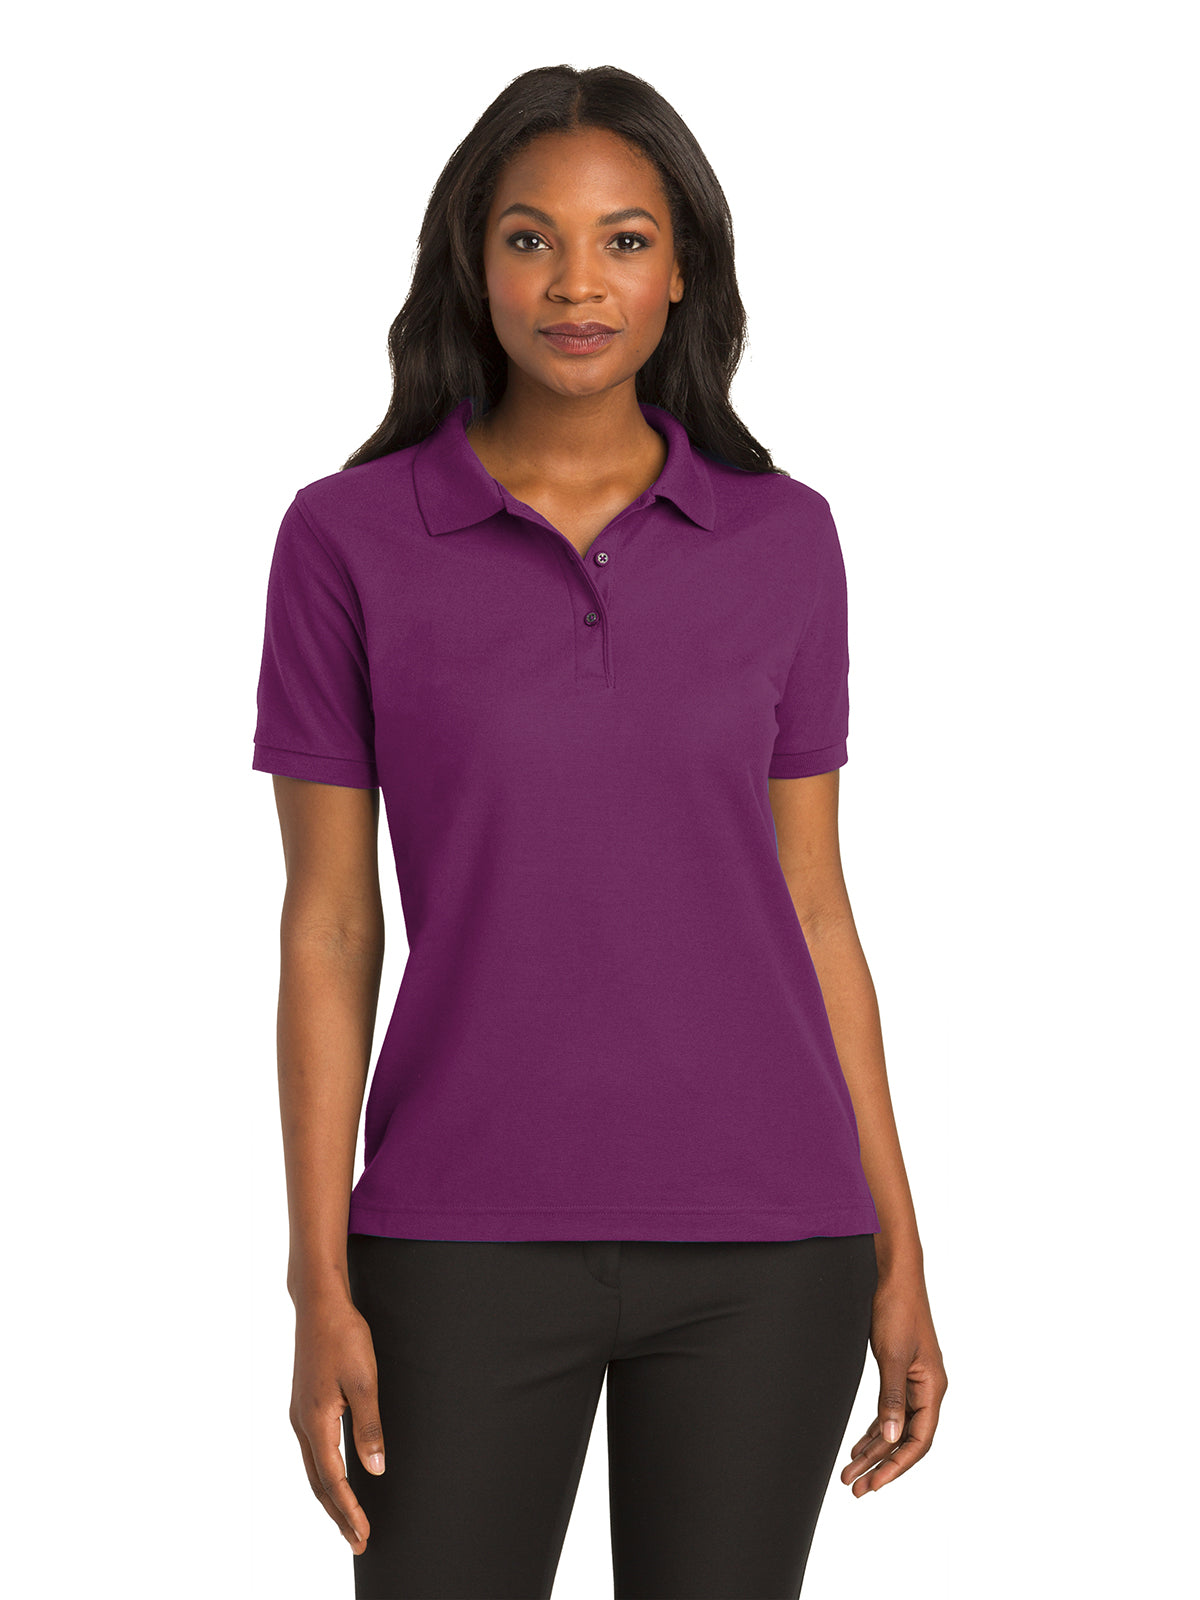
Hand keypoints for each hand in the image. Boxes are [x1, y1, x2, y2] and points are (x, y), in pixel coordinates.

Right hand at [289, 1295, 385, 1549]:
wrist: (319, 1305)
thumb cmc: (343, 1337)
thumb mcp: (364, 1381)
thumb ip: (368, 1427)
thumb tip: (374, 1470)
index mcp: (316, 1421)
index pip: (333, 1479)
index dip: (349, 1509)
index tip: (363, 1534)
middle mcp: (302, 1423)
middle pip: (318, 1482)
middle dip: (338, 1514)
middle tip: (357, 1541)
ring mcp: (300, 1413)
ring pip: (314, 1468)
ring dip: (331, 1497)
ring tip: (348, 1518)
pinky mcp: (304, 1404)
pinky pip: (313, 1450)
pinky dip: (325, 1473)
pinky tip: (335, 1477)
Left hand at [841, 1266, 947, 1495]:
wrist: (893, 1273)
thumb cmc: (897, 1308)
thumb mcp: (893, 1355)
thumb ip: (892, 1398)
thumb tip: (889, 1438)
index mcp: (933, 1387)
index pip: (919, 1440)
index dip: (897, 1464)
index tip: (874, 1484)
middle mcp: (927, 1388)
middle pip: (905, 1438)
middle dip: (880, 1464)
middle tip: (854, 1487)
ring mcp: (914, 1380)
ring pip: (895, 1426)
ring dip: (874, 1449)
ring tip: (850, 1471)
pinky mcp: (900, 1371)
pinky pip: (889, 1410)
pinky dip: (874, 1428)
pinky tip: (859, 1443)